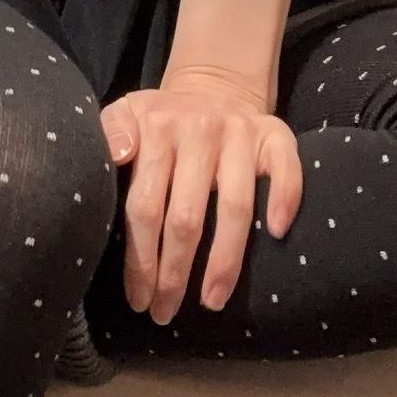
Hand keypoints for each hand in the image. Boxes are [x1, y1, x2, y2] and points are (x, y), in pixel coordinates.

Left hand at [100, 66, 302, 323]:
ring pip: (235, 206)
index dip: (140, 259)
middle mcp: (199, 128)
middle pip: (187, 216)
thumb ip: (110, 132)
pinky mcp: (274, 134)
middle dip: (174, 273)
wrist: (212, 85)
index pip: (144, 206)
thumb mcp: (125, 114)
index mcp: (157, 127)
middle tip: (165, 312)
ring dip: (224, 261)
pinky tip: (275, 234)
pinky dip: (285, 199)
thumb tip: (115, 155)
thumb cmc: (161, 120)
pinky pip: (286, 169)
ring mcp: (240, 132)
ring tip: (211, 301)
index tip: (138, 299)